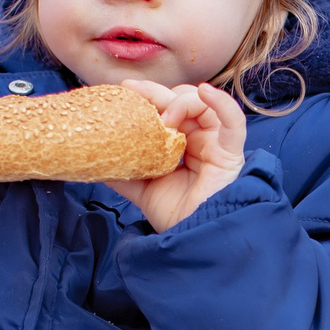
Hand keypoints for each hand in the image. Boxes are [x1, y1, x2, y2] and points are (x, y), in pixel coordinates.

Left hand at [105, 80, 246, 231]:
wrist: (195, 238)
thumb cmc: (176, 215)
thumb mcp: (142, 189)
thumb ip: (124, 173)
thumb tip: (96, 160)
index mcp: (179, 144)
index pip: (165, 109)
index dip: (148, 96)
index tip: (125, 90)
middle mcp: (198, 138)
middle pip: (180, 101)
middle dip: (157, 94)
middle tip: (136, 93)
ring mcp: (216, 143)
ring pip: (202, 105)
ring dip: (180, 102)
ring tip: (165, 118)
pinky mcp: (231, 152)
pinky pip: (233, 121)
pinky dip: (221, 102)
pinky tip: (205, 91)